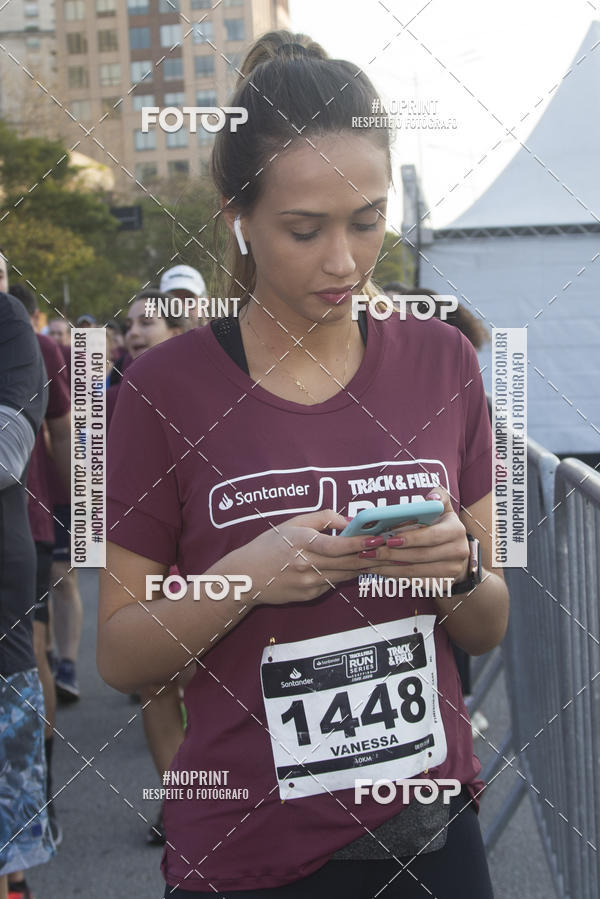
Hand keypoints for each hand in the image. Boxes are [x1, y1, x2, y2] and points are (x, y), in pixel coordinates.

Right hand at [232, 509, 374, 605]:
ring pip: (346, 574)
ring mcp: (309, 583)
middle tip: (393, 550)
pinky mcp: (310, 595)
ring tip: (386, 557)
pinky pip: (334, 583)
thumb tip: (348, 521)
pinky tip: (360, 566)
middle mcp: (306, 565)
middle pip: (347, 562)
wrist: (246, 577)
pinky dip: (348, 574)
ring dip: (366, 566)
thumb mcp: (292, 524)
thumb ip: (321, 519)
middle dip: (372, 556)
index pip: (336, 544)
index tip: (378, 538)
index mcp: (301, 543)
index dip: (359, 543)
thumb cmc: (269, 545)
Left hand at [359, 488, 469, 582]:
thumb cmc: (442, 525)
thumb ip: (438, 497)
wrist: (456, 550)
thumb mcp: (443, 509)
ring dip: (388, 567)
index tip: (389, 539)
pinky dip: (394, 574)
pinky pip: (414, 578)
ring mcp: (452, 569)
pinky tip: (378, 569)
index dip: (411, 538)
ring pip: (415, 570)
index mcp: (456, 529)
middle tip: (370, 552)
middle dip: (392, 554)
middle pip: (421, 555)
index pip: (432, 535)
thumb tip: (431, 498)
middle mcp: (458, 550)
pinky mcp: (443, 582)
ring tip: (368, 562)